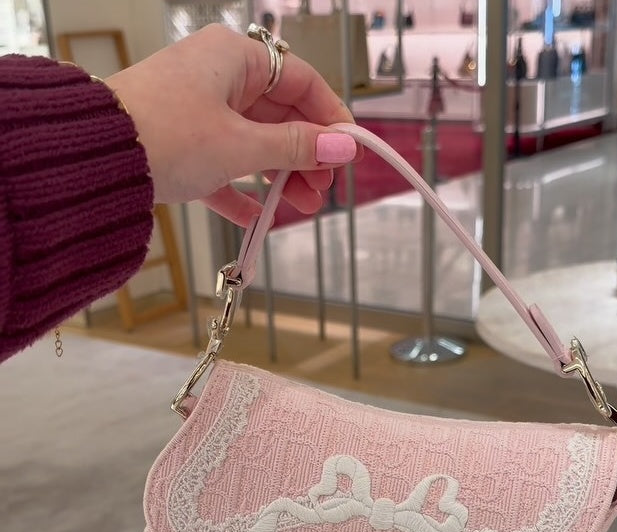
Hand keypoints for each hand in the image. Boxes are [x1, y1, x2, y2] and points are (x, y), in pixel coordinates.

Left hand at [106, 24, 359, 223]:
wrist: (97, 159)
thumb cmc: (166, 134)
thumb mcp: (243, 145)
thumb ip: (297, 148)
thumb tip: (342, 147)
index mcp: (234, 58)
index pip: (300, 81)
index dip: (329, 118)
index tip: (348, 151)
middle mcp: (216, 77)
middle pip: (279, 116)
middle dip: (305, 157)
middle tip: (323, 191)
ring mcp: (196, 111)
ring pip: (252, 143)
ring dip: (278, 178)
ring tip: (299, 208)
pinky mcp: (178, 144)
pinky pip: (221, 167)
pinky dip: (240, 191)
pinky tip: (257, 218)